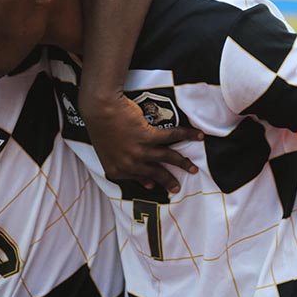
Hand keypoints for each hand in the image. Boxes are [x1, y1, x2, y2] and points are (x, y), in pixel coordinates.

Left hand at [78, 92, 202, 192]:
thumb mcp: (106, 151)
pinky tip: (198, 136)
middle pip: (155, 173)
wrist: (98, 108)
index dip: (147, 181)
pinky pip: (171, 137)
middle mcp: (128, 163)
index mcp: (116, 169)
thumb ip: (120, 164)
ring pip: (166, 158)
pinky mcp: (147, 136)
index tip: (154, 184)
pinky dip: (186, 135)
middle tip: (178, 187)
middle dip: (169, 181)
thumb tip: (141, 177)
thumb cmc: (99, 126)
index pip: (136, 178)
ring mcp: (138, 151)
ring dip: (182, 163)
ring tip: (193, 169)